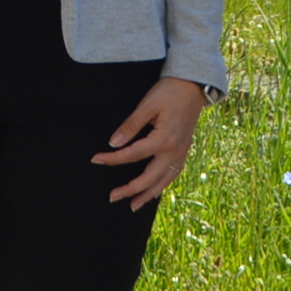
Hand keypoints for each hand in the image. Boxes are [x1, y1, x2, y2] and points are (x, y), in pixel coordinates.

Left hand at [91, 76, 208, 207]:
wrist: (194, 85)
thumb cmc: (169, 91)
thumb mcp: (147, 104)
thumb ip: (130, 125)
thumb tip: (113, 143)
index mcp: (164, 139)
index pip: (133, 154)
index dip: (113, 159)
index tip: (96, 159)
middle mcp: (175, 151)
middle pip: (149, 177)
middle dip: (130, 189)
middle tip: (112, 197)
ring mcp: (182, 152)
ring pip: (164, 181)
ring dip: (148, 194)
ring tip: (133, 205)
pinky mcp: (185, 150)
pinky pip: (173, 174)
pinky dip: (162, 185)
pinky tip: (154, 190)